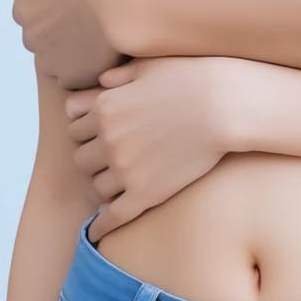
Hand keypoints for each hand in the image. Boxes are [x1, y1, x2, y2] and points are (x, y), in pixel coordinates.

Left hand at [4, 0, 116, 88]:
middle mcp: (20, 10)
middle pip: (36, 12)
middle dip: (57, 10)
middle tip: (91, 3)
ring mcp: (37, 43)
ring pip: (50, 40)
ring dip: (67, 36)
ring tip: (99, 27)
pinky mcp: (57, 68)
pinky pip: (65, 67)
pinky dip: (77, 61)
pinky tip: (99, 48)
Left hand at [65, 56, 248, 239]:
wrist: (225, 106)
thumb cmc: (192, 79)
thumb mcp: (149, 66)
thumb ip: (120, 75)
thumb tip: (101, 80)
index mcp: (104, 108)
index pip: (75, 129)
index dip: (87, 132)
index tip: (99, 136)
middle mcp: (108, 140)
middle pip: (81, 159)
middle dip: (93, 158)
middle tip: (111, 158)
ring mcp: (125, 169)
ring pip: (95, 187)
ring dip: (103, 185)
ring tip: (117, 183)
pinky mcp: (145, 193)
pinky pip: (113, 216)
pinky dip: (102, 226)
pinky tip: (97, 234)